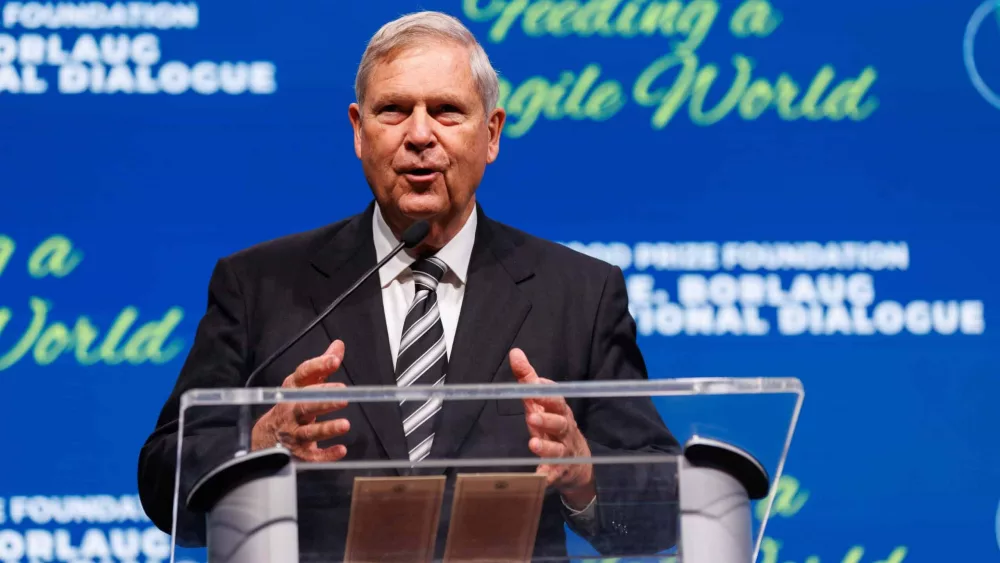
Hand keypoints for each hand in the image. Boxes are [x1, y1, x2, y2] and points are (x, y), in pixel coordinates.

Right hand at [251, 339, 350, 461]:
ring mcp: (292, 433)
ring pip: (308, 432)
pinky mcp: (298, 453)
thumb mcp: (303, 384)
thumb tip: (339, 345)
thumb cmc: (291, 405)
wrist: (267, 437)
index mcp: (292, 390)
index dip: (318, 366)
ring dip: (326, 429)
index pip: (303, 375)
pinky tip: (341, 450)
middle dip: (324, 400)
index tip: (334, 360)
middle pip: (305, 404)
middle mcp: (290, 410)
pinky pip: (311, 456)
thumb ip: (322, 367)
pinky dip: (326, 455)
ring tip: (345, 425)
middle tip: (344, 396)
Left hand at [509, 348, 595, 509]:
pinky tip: (538, 477)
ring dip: (546, 446)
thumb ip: (528, 379)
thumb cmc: (552, 427)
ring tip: (533, 444)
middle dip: (547, 419)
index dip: (547, 393)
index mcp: (560, 411)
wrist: (578, 464)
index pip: (556, 399)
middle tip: (531, 416)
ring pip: (557, 449)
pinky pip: (552, 475)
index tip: (535, 385)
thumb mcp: (540, 403)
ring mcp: (563, 452)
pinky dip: (546, 476)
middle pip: (560, 423)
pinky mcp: (558, 472)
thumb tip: (515, 352)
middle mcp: (564, 430)